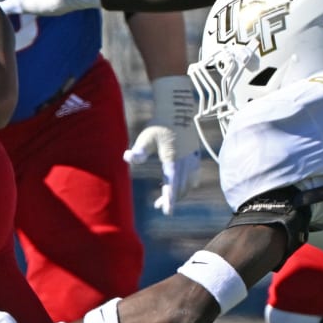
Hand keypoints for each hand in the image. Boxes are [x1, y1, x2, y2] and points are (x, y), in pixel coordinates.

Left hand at [124, 75, 200, 213]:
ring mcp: (193, 159)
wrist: (177, 110)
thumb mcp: (146, 136)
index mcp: (173, 159)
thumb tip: (127, 157)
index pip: (172, 184)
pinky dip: (188, 184)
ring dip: (179, 193)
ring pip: (188, 184)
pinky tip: (181, 185)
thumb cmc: (159, 124)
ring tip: (166, 197)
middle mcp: (186, 162)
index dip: (170, 199)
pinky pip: (194, 177)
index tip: (167, 211)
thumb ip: (139, 150)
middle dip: (171, 199)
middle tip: (159, 206)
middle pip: (180, 187)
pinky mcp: (195, 156)